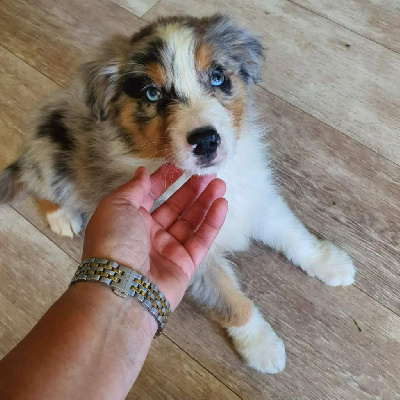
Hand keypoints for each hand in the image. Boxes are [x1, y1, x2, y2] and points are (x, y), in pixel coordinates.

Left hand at [83, 164, 227, 308]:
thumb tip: (142, 172)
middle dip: (191, 189)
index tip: (180, 166)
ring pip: (191, 221)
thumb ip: (133, 188)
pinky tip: (221, 204)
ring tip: (219, 184)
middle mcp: (149, 233)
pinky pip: (201, 240)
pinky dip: (212, 222)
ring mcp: (168, 249)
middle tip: (208, 174)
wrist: (122, 286)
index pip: (150, 195)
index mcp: (130, 219)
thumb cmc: (114, 240)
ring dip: (205, 202)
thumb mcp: (116, 206)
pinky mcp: (185, 264)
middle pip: (175, 207)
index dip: (164, 180)